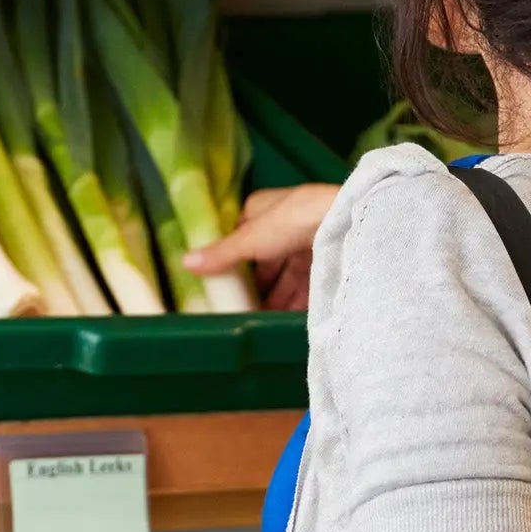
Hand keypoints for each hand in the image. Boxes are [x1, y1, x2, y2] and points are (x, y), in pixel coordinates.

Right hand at [184, 182, 339, 311]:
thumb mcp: (250, 239)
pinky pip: (309, 283)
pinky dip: (299, 301)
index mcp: (263, 209)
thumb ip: (222, 254)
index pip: (244, 235)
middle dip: (259, 286)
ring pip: (290, 274)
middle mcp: (287, 222)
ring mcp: (310, 239)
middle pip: (268, 260)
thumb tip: (184, 262)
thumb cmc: (292, 221)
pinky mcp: (329, 257)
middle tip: (244, 311)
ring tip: (265, 322)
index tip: (224, 284)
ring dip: (278, 298)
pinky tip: (289, 320)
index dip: (235, 259)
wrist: (346, 223)